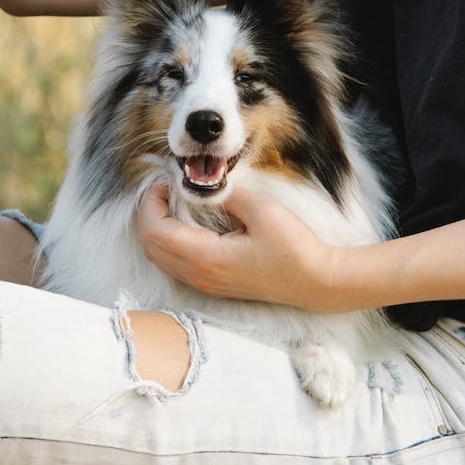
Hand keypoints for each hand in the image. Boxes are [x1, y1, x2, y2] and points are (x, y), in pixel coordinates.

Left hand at [134, 182, 354, 311]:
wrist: (315, 282)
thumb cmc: (294, 248)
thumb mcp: (261, 211)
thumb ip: (226, 196)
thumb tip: (201, 185)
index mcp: (206, 258)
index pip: (154, 231)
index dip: (151, 201)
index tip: (165, 180)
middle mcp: (198, 276)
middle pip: (149, 245)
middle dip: (148, 212)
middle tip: (165, 187)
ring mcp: (204, 283)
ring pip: (158, 256)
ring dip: (156, 226)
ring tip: (172, 199)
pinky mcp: (211, 284)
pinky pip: (173, 263)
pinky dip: (167, 239)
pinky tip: (184, 220)